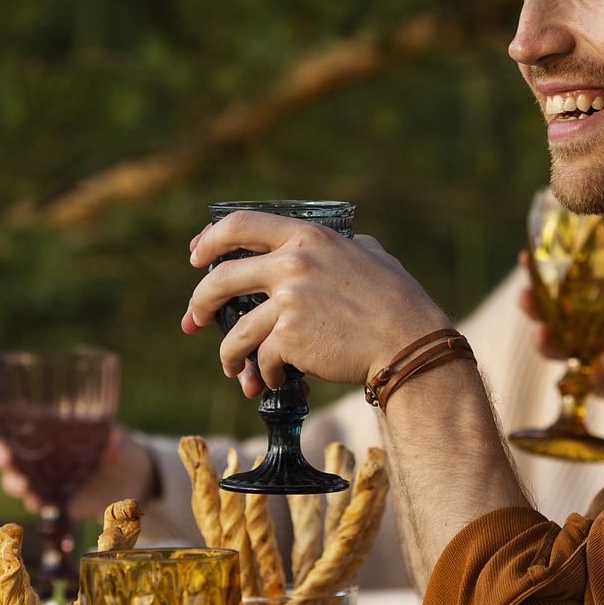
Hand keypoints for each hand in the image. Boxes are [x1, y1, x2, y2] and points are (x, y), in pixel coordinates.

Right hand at [0, 400, 158, 519]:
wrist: (131, 481)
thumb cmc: (120, 448)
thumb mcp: (122, 441)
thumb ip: (116, 443)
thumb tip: (113, 447)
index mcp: (49, 425)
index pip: (13, 415)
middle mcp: (39, 450)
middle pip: (4, 449)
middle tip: (6, 458)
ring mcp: (42, 476)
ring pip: (13, 478)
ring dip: (13, 481)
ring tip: (24, 485)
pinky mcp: (51, 498)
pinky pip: (33, 501)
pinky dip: (33, 502)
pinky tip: (40, 502)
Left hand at [183, 211, 449, 394]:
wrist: (409, 344)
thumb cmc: (399, 301)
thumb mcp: (370, 254)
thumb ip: (341, 247)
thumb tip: (329, 246)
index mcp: (307, 236)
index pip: (239, 224)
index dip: (210, 240)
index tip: (196, 254)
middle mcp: (292, 263)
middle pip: (220, 279)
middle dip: (200, 303)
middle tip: (194, 319)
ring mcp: (288, 301)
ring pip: (236, 331)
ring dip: (228, 353)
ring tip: (233, 368)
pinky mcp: (290, 338)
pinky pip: (261, 358)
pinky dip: (264, 373)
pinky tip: (273, 380)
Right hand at [517, 253, 603, 407]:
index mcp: (601, 304)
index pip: (566, 283)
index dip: (544, 271)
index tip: (526, 256)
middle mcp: (592, 328)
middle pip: (551, 315)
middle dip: (532, 305)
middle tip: (525, 294)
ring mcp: (595, 356)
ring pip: (559, 349)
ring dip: (545, 341)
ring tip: (541, 332)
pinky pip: (590, 381)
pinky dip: (591, 375)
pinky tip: (600, 367)